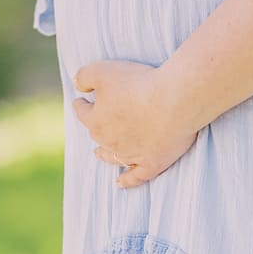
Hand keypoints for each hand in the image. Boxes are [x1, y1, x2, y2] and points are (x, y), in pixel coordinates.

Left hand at [72, 59, 199, 188]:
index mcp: (97, 120)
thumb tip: (78, 86)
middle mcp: (110, 141)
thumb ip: (84, 77)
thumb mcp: (104, 70)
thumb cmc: (139, 84)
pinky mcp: (152, 163)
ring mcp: (131, 154)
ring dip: (105, 155)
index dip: (81, 104)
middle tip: (95, 121)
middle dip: (94, 128)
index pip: (82, 112)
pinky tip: (120, 182)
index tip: (80, 101)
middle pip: (97, 135)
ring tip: (99, 154)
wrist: (174, 100)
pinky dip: (127, 180)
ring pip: (112, 157)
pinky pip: (136, 177)